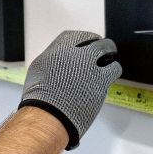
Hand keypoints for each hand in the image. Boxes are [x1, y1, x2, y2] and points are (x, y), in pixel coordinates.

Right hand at [18, 30, 121, 149]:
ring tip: (110, 61)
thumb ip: (51, 62)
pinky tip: (111, 75)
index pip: (74, 37)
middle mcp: (74, 53)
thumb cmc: (40, 100)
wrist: (48, 116)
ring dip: (109, 55)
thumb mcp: (38, 72)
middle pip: (93, 41)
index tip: (87, 43)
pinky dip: (114, 70)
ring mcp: (88, 64)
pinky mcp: (101, 78)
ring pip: (107, 49)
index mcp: (56, 50)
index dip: (83, 40)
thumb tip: (59, 62)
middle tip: (103, 51)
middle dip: (99, 45)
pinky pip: (114, 68)